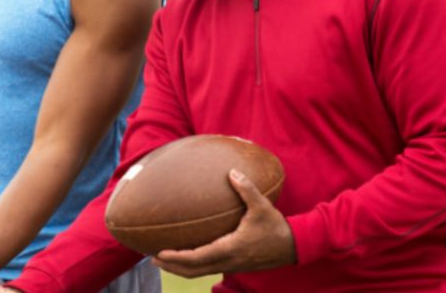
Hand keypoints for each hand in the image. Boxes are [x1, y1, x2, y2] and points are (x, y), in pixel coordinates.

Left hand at [152, 169, 296, 277]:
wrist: (293, 247)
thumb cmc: (276, 227)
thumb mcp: (262, 206)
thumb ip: (247, 189)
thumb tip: (232, 172)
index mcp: (230, 248)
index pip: (197, 258)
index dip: (177, 258)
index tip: (160, 253)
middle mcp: (227, 261)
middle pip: (193, 271)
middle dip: (172, 267)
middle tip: (152, 259)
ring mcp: (231, 266)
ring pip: (200, 272)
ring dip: (181, 269)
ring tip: (164, 260)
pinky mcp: (234, 266)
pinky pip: (208, 268)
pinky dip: (194, 266)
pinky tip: (188, 256)